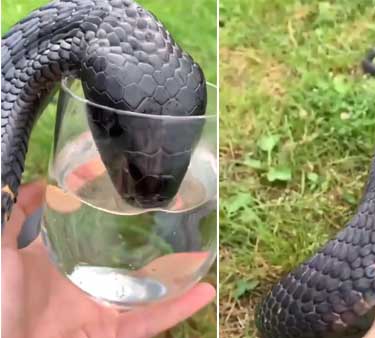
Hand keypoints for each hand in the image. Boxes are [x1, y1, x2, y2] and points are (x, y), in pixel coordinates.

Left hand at [1, 181, 215, 337]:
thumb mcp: (1, 251)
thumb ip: (14, 216)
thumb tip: (36, 183)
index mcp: (52, 267)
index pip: (81, 236)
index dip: (100, 216)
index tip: (122, 192)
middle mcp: (78, 288)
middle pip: (121, 264)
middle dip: (148, 247)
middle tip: (176, 222)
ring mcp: (96, 313)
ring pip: (145, 293)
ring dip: (176, 278)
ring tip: (203, 256)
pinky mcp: (109, 334)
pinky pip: (148, 322)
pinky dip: (178, 310)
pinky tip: (204, 291)